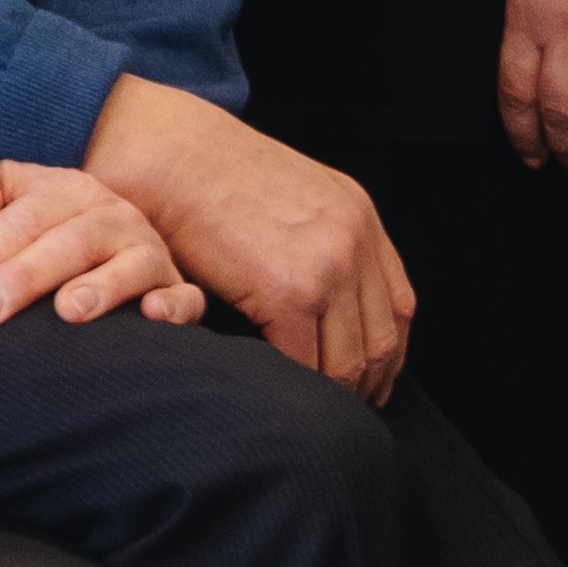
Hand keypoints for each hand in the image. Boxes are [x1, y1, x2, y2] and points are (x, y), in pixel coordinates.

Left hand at [0, 153, 207, 328]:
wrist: (101, 232)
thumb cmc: (31, 223)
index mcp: (62, 192)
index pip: (18, 220)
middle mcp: (109, 217)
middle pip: (66, 242)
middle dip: (21, 277)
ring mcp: (145, 252)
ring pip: (128, 265)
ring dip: (100, 287)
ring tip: (67, 311)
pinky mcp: (175, 288)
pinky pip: (185, 296)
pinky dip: (175, 305)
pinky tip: (153, 315)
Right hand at [88, 72, 414, 399]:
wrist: (168, 154)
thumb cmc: (207, 176)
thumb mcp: (287, 196)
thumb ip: (316, 239)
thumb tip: (322, 305)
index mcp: (358, 215)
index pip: (398, 306)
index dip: (386, 355)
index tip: (367, 382)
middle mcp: (354, 239)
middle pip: (382, 340)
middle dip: (365, 386)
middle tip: (340, 412)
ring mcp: (326, 266)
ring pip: (348, 361)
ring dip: (329, 393)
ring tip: (306, 411)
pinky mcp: (288, 291)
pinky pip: (304, 361)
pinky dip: (291, 382)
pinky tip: (272, 389)